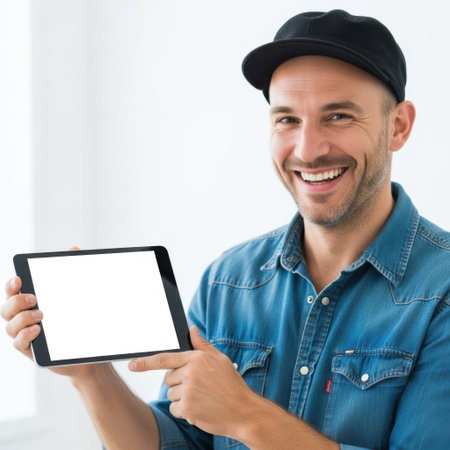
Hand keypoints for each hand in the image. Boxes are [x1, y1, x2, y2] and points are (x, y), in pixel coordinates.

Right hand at [1, 247, 104, 380]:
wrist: (87, 344)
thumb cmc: (74, 314)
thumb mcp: (74, 291)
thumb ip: (72, 270)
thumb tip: (73, 249)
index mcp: (29, 301)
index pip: (13, 291)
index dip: (11, 285)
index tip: (19, 279)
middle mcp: (22, 317)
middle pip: (7, 308)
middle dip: (16, 301)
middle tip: (34, 298)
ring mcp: (24, 333)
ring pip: (10, 326)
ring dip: (23, 319)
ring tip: (41, 314)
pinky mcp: (31, 349)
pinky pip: (18, 343)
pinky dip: (25, 335)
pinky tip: (37, 330)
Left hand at [128, 326, 257, 438]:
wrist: (244, 411)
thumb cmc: (232, 385)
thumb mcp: (220, 360)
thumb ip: (202, 345)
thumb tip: (192, 329)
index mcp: (197, 358)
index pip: (165, 359)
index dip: (145, 362)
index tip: (132, 364)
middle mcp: (191, 372)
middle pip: (168, 379)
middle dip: (179, 384)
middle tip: (199, 388)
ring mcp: (189, 390)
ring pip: (171, 395)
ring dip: (182, 399)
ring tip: (202, 398)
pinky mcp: (188, 408)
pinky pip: (174, 409)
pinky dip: (185, 412)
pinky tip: (200, 409)